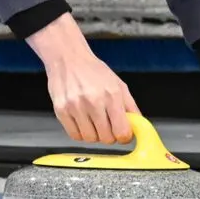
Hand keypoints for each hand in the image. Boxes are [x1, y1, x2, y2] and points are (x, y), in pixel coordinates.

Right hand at [28, 13, 138, 143]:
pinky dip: (80, 133)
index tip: (122, 133)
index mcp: (111, 95)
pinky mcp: (61, 110)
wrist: (68, 58)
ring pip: (90, 139)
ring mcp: (75, 107)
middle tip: (107, 126)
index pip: (122, 131)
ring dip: (94, 134)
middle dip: (110, 135)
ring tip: (93, 121)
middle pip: (106, 138)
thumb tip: (138, 127)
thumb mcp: (119, 85)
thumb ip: (131, 107)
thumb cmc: (94, 71)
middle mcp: (93, 101)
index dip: (124, 136)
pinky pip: (74, 136)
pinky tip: (82, 122)